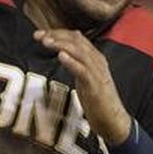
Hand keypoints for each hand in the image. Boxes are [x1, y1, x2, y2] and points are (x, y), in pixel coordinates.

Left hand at [33, 29, 131, 145]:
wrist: (113, 120)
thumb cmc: (98, 100)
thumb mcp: (86, 77)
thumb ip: (77, 63)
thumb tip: (63, 53)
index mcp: (95, 57)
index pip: (76, 37)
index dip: (57, 33)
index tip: (39, 34)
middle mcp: (97, 61)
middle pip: (76, 41)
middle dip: (56, 36)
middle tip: (39, 36)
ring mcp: (97, 72)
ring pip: (79, 52)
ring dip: (61, 45)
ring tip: (46, 42)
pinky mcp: (95, 86)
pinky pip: (83, 70)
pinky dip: (71, 62)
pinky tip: (61, 56)